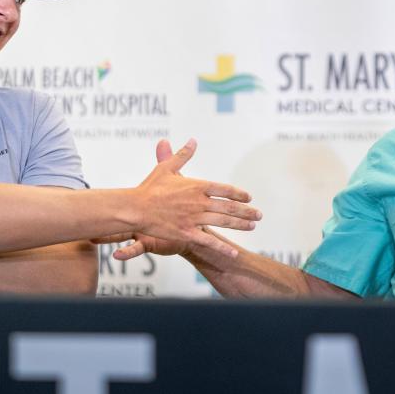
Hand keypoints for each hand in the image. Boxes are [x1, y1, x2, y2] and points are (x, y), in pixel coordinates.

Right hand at [129, 138, 260, 257]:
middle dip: (246, 211)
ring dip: (240, 225)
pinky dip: (222, 248)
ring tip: (253, 226)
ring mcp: (193, 219)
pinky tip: (233, 253)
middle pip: (229, 207)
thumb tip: (193, 140)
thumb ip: (182, 155)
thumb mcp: (166, 168)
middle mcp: (198, 202)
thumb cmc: (149, 187)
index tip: (248, 197)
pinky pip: (208, 241)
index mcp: (196, 186)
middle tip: (259, 215)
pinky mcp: (186, 233)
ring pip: (222, 222)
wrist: (135, 208)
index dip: (239, 194)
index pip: (224, 189)